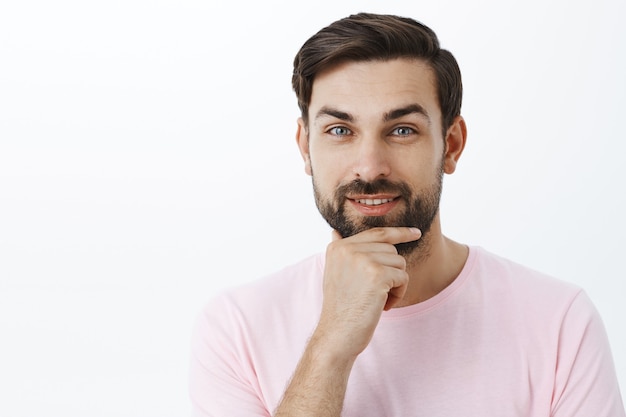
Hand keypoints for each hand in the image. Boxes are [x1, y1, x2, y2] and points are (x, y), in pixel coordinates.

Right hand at [316, 227, 421, 359]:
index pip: (376, 232)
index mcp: (339, 247)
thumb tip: (335, 231)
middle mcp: (349, 249)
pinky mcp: (378, 274)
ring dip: (395, 284)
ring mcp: (363, 260)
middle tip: (377, 293)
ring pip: (399, 263)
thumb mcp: (334, 273)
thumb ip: (341, 252)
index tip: (416, 232)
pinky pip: (403, 277)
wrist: (337, 335)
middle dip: (391, 272)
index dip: (399, 232)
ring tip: (378, 300)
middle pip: (391, 249)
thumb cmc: (340, 308)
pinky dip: (398, 294)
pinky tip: (383, 306)